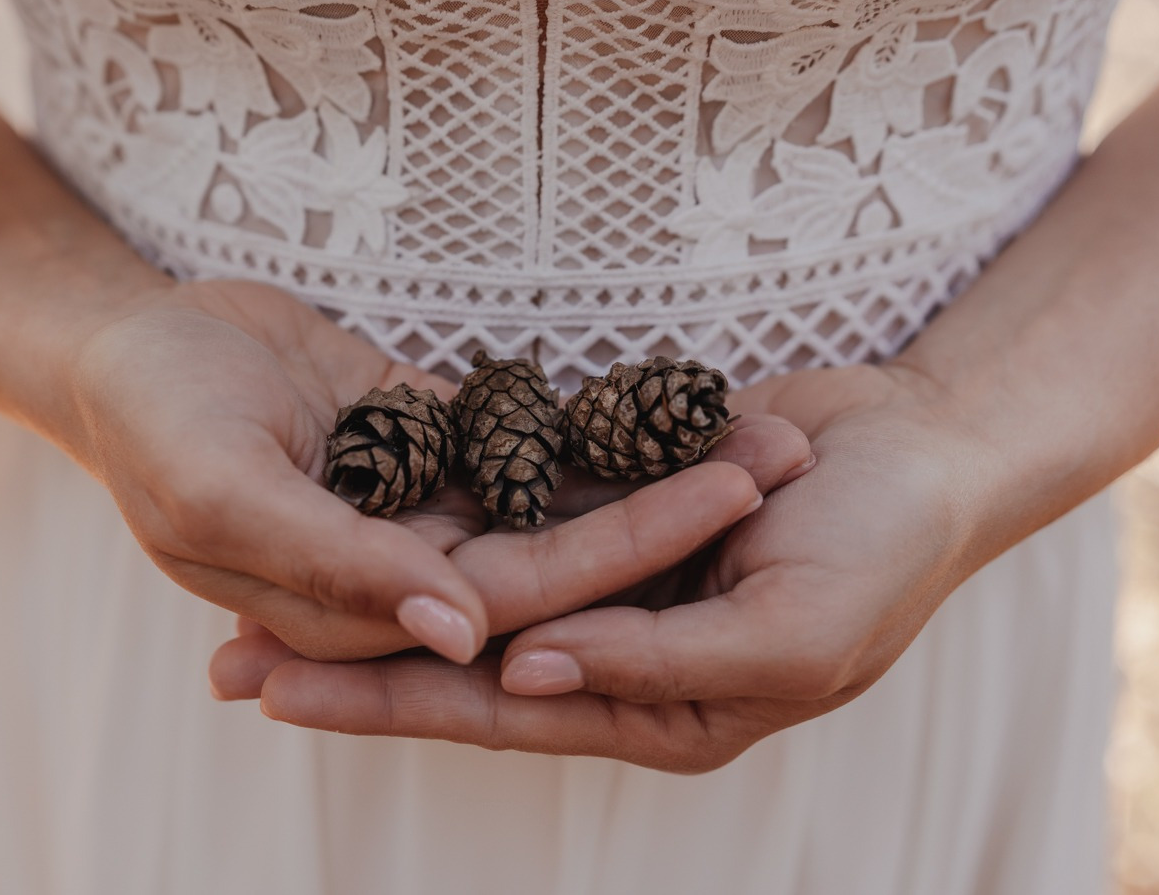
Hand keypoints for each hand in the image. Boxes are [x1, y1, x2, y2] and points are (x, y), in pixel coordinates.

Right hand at [70, 278, 813, 664]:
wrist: (126, 339)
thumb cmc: (151, 420)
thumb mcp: (223, 494)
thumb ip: (339, 567)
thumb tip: (462, 635)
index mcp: (361, 607)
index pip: (513, 604)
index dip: (622, 559)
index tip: (725, 503)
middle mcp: (408, 571)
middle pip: (560, 552)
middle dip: (669, 512)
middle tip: (779, 459)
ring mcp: (425, 506)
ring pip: (558, 496)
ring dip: (652, 466)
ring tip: (762, 425)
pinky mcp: (432, 441)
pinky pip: (528, 434)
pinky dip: (595, 415)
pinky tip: (678, 390)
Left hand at [209, 364, 998, 771]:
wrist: (929, 446)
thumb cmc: (883, 550)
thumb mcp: (789, 632)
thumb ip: (657, 663)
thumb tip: (525, 681)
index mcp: (658, 706)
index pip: (496, 712)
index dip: (388, 700)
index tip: (281, 687)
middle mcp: (620, 654)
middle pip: (460, 665)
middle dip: (348, 665)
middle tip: (229, 663)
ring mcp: (611, 583)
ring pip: (471, 593)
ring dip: (379, 592)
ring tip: (260, 588)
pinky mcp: (612, 511)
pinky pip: (512, 517)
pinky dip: (441, 517)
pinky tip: (365, 510)